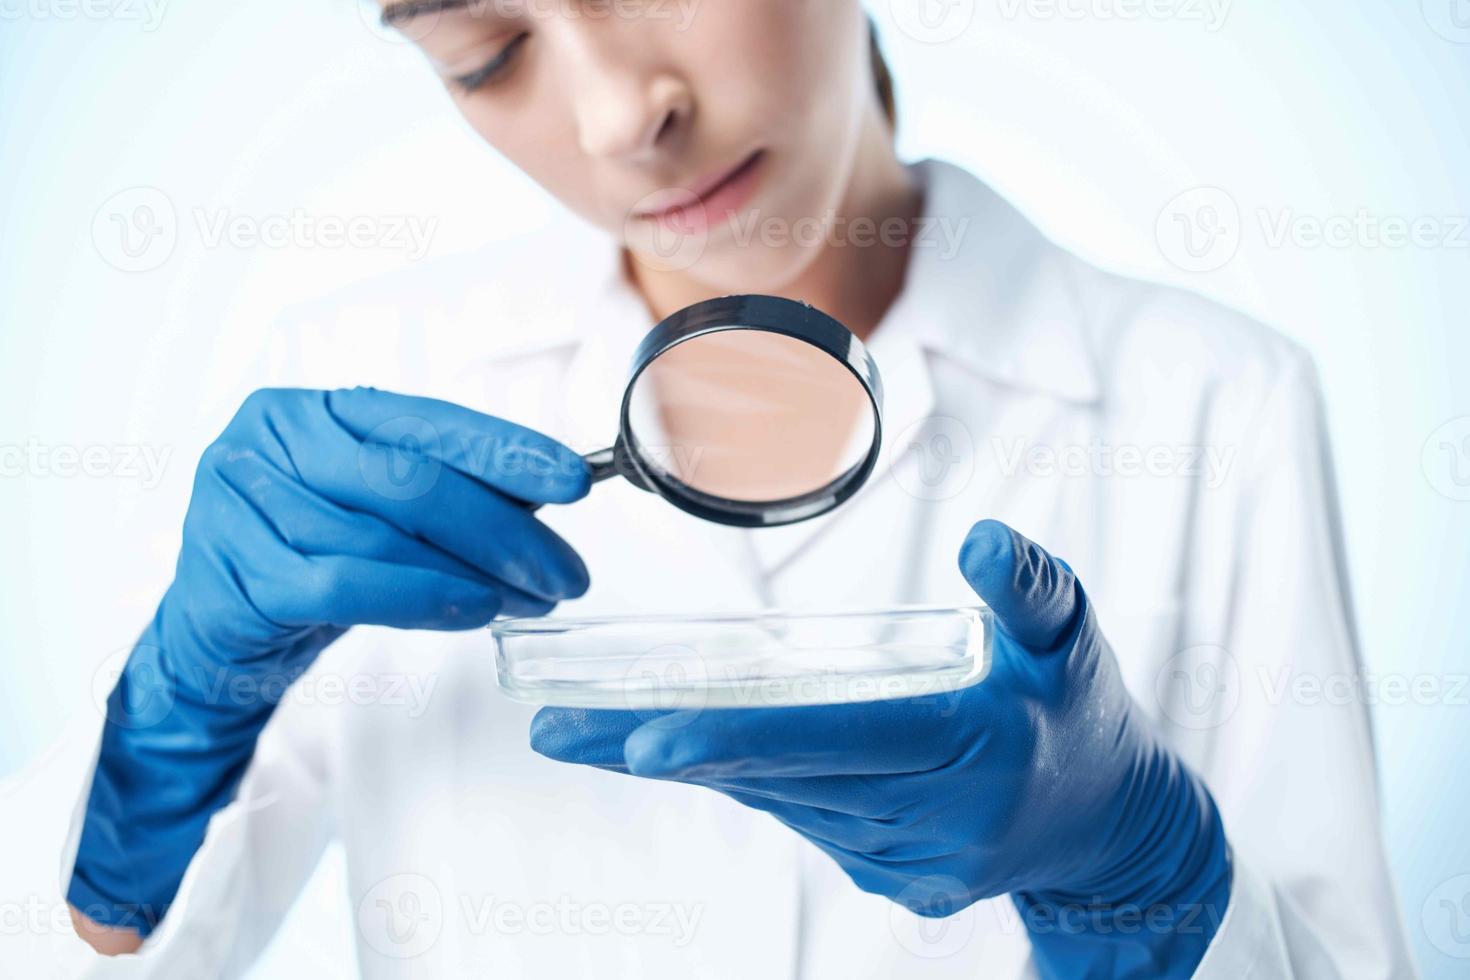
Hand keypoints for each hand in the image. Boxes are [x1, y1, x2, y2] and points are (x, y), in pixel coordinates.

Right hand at [69, 387, 590, 938]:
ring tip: (531, 598)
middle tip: (567, 571)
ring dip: (475, 575)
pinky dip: (420, 599)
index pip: (425, 422)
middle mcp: (269, 440)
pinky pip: (345, 585)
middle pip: (410, 480)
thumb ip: (448, 491)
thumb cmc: (312, 558)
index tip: (574, 480)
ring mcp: (240, 503)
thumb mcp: (378, 513)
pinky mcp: (234, 573)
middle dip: (505, 530)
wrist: (218, 636)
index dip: (505, 450)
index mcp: (313, 409)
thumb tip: (549, 495)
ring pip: (384, 537)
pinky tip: (474, 610)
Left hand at [530, 520, 1230, 977]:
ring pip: (778, 801)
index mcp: (971, 748)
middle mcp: (932, 820)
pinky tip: (675, 749)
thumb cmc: (1081, 711)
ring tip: (589, 733)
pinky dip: (742, 780)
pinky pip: (801, 818)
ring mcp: (909, 861)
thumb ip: (1030, 590)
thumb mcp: (1073, 640)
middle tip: (561, 730)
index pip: (837, 739)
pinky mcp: (893, 877)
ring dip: (688, 764)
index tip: (643, 737)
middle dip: (663, 750)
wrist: (1112, 827)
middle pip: (778, 777)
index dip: (736, 738)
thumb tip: (982, 542)